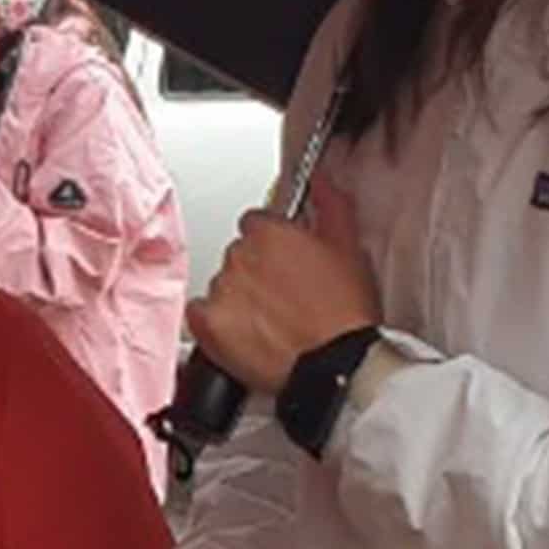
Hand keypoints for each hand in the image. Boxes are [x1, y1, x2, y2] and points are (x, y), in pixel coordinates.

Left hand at [184, 179, 378, 401]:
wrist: (333, 366)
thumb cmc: (343, 313)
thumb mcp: (349, 248)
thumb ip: (331, 205)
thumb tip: (321, 182)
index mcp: (268, 232)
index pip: (256, 222)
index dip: (273, 242)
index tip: (286, 258)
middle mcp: (238, 256)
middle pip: (239, 253)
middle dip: (257, 269)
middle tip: (284, 293)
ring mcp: (221, 290)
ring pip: (221, 283)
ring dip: (239, 296)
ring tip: (270, 319)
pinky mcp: (208, 325)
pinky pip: (199, 313)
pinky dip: (214, 320)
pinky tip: (241, 331)